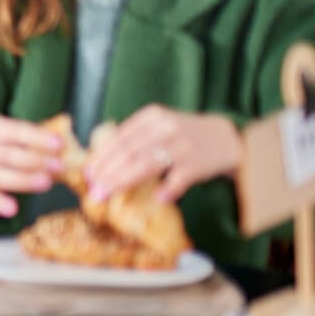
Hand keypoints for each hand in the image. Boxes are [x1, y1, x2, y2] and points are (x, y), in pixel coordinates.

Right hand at [0, 114, 63, 218]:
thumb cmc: (16, 137)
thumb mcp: (24, 130)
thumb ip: (40, 136)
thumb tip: (66, 145)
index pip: (13, 131)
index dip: (37, 138)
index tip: (59, 144)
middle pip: (6, 155)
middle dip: (34, 160)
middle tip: (58, 165)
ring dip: (24, 180)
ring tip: (47, 183)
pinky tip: (13, 210)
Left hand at [82, 105, 241, 203]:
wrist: (226, 137)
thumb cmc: (183, 136)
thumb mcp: (159, 126)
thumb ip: (134, 138)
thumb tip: (100, 161)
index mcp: (152, 117)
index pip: (119, 137)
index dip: (101, 156)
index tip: (88, 173)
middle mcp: (165, 127)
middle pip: (129, 151)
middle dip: (107, 172)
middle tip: (94, 189)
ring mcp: (183, 145)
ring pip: (147, 164)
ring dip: (124, 181)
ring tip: (108, 193)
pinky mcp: (198, 163)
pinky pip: (178, 179)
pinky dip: (167, 189)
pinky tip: (157, 199)